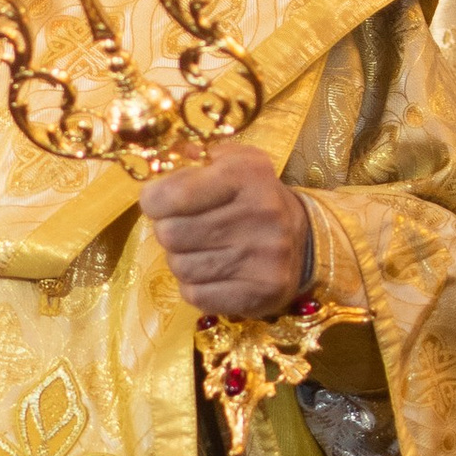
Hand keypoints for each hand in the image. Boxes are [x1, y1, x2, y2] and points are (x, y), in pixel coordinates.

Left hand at [139, 148, 311, 318]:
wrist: (302, 240)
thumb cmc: (253, 197)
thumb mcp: (233, 163)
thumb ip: (195, 160)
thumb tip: (160, 168)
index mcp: (247, 175)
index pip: (173, 195)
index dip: (153, 201)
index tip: (157, 203)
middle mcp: (261, 213)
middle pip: (171, 234)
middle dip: (167, 232)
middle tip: (182, 229)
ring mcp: (264, 258)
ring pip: (181, 267)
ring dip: (180, 261)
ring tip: (199, 251)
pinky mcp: (260, 293)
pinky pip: (197, 295)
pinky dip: (194, 286)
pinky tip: (210, 274)